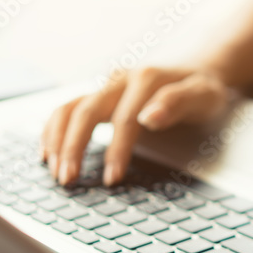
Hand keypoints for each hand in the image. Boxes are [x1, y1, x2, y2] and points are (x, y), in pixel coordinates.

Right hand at [40, 67, 230, 185]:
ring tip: (55, 171)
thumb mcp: (205, 95)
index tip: (111, 179)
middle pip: (86, 112)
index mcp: (146, 79)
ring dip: (57, 140)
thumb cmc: (204, 90)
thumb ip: (178, 103)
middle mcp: (120, 80)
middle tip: (68, 179)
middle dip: (73, 147)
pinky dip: (53, 130)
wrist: (200, 73)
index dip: (116, 150)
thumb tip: (148, 117)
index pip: (125, 119)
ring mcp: (107, 87)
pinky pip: (67, 110)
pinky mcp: (100, 96)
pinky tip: (47, 153)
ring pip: (69, 109)